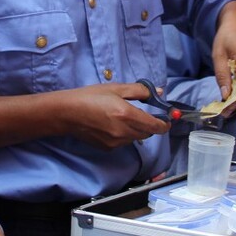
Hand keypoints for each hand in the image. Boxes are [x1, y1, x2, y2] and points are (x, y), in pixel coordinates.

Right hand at [51, 83, 169, 149]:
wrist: (67, 113)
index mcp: (127, 114)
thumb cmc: (90, 97)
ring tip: (123, 118)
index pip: (155, 126)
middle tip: (143, 114)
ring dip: (136, 130)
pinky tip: (112, 125)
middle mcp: (124, 132)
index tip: (167, 119)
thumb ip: (140, 91)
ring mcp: (116, 142)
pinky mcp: (108, 148)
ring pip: (135, 138)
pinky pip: (124, 142)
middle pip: (147, 133)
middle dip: (149, 125)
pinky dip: (124, 135)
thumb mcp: (116, 88)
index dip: (165, 124)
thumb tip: (158, 93)